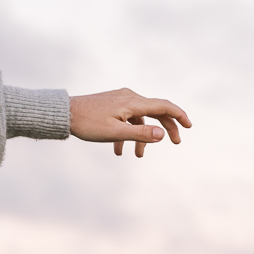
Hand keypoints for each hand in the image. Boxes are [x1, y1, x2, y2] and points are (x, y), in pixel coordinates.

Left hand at [69, 88, 190, 156]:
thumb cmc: (88, 123)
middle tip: (176, 142)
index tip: (189, 126)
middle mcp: (129, 97)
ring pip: (140, 118)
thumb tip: (163, 135)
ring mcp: (121, 100)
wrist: (64, 113)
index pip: (164, 106)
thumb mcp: (115, 133)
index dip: (179, 116)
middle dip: (166, 128)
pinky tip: (119, 150)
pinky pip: (127, 118)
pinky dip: (128, 133)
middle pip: (156, 111)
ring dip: (142, 137)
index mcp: (133, 102)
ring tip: (138, 156)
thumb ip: (140, 134)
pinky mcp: (112, 104)